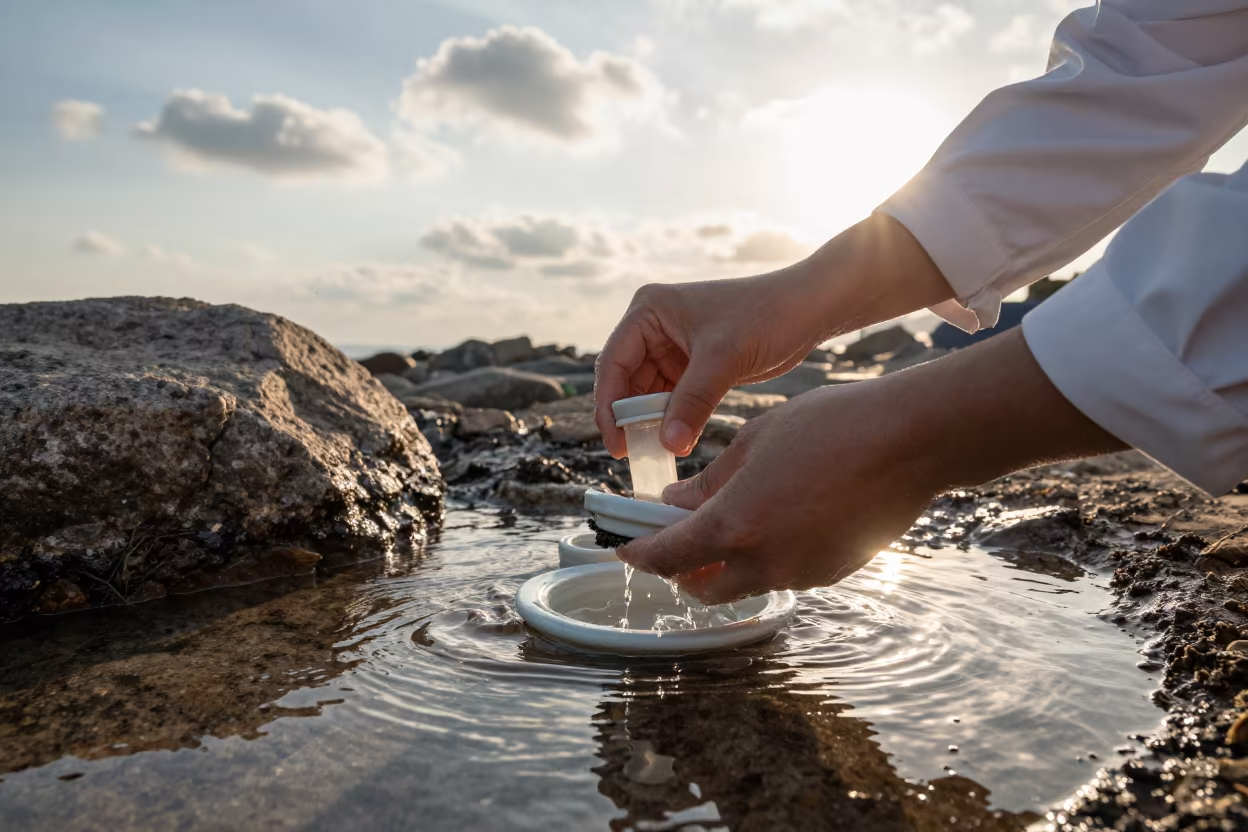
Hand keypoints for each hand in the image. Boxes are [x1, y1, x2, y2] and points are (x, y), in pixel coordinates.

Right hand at [593, 215, 954, 457]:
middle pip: (626, 381)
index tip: (617, 442)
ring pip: (647, 393)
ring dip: (651, 422)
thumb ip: (692, 402)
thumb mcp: (723, 359)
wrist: (807, 309)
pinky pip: (670, 398)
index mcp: (649, 310)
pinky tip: (675, 442)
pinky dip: (672, 420)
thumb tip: (668, 445)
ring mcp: (672, 346)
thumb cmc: (766, 316)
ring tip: (654, 453)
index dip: (610, 406)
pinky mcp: (692, 364)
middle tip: (633, 455)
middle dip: (630, 418)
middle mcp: (654, 326)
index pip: (614, 363)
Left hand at [616, 329, 1124, 602]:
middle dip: (680, 570)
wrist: (910, 442)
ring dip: (725, 566)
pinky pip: (784, 574)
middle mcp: (764, 562)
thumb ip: (709, 481)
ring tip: (730, 524)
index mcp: (734, 526)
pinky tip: (779, 521)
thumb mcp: (755, 442)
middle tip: (674, 539)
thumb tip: (676, 501)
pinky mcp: (832, 573)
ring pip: (744, 585)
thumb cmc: (831, 427)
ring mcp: (801, 573)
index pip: (668, 557)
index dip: (639, 555)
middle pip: (700, 588)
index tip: (625, 550)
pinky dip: (767, 558)